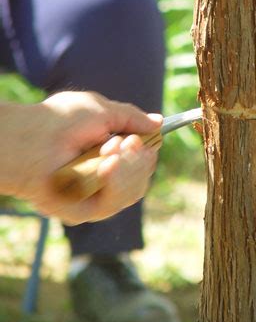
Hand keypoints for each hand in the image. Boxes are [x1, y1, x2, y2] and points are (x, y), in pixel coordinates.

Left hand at [0, 91, 161, 224]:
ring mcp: (97, 195)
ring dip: (127, 168)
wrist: (31, 139)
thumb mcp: (103, 110)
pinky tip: (105, 166)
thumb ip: (132, 117)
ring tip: (107, 150)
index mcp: (109, 153)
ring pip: (135, 189)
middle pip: (143, 176)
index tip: (140, 139)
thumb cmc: (60, 120)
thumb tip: (159, 122)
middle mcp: (106, 176)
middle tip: (122, 143)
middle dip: (138, 158)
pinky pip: (116, 201)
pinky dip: (115, 180)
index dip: (147, 150)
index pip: (142, 160)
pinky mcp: (87, 211)